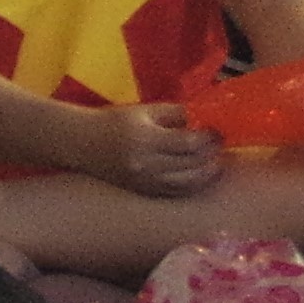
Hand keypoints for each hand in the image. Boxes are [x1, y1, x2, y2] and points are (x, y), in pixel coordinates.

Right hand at [77, 102, 227, 198]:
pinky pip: (175, 191)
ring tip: (216, 162)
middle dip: (211, 155)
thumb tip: (202, 119)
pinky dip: (192, 184)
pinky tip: (200, 175)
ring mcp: (145, 181)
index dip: (208, 138)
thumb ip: (174, 113)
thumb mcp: (143, 110)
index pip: (187, 143)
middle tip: (221, 145)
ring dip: (206, 173)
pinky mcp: (144, 191)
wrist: (83, 143)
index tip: (218, 131)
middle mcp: (146, 164)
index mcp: (146, 139)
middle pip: (190, 164)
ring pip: (187, 183)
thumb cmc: (114, 121)